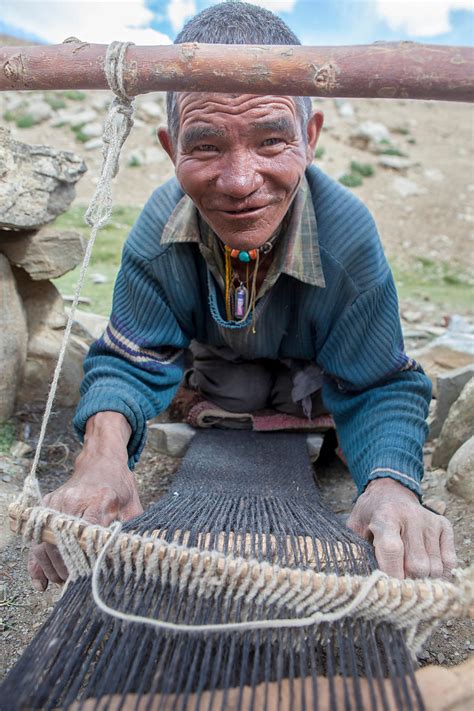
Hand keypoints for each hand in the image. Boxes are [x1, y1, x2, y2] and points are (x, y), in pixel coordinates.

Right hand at [28, 412, 142, 590]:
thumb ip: (133, 531)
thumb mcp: (133, 505)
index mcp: (98, 498)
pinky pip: (37, 539)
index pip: (90, 535)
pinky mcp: (45, 507)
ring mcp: (55, 503)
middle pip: (64, 544)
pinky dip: (38, 562)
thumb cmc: (119, 485)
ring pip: (46, 545)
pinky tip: (42, 581)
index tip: (97, 574)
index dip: (92, 558)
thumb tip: (138, 556)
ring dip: (55, 569)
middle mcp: (72, 500)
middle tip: (81, 583)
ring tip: (68, 581)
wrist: (100, 462)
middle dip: (72, 569)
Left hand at [347, 478, 455, 578]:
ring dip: (423, 578)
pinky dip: (440, 572)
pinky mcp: (443, 526)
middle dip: (407, 581)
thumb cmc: (370, 514)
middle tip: (398, 582)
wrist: (390, 491)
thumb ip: (356, 549)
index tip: (388, 589)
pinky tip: (427, 568)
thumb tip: (362, 580)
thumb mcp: (355, 526)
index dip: (392, 573)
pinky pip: (449, 561)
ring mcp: (430, 522)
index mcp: (385, 516)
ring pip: (435, 567)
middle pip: (417, 565)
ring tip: (410, 573)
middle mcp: (411, 517)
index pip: (392, 549)